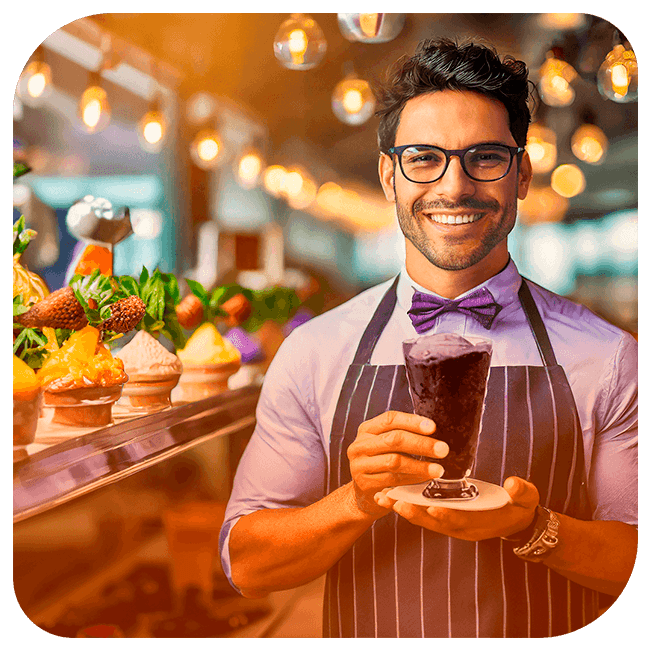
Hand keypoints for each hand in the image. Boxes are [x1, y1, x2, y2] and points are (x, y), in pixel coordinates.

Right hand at [347, 410, 448, 516]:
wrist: (361, 492)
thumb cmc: (379, 462)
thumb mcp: (384, 444)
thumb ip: (401, 435)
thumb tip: (431, 429)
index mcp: (367, 429)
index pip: (390, 419)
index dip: (412, 422)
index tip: (433, 427)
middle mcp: (360, 445)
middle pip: (393, 439)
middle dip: (421, 444)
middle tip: (443, 449)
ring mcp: (360, 465)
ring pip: (394, 461)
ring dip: (420, 465)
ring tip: (438, 469)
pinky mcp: (364, 483)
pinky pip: (393, 479)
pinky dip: (412, 478)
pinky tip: (425, 478)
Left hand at [374, 476, 539, 540]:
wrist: (516, 520)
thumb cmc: (520, 506)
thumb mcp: (526, 498)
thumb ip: (521, 492)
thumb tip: (513, 484)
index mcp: (480, 523)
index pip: (460, 521)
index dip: (446, 515)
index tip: (431, 506)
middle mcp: (461, 527)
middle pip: (434, 522)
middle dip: (414, 512)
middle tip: (395, 502)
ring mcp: (451, 524)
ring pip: (423, 518)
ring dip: (404, 509)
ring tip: (383, 498)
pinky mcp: (444, 518)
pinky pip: (422, 514)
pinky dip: (406, 506)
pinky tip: (389, 496)